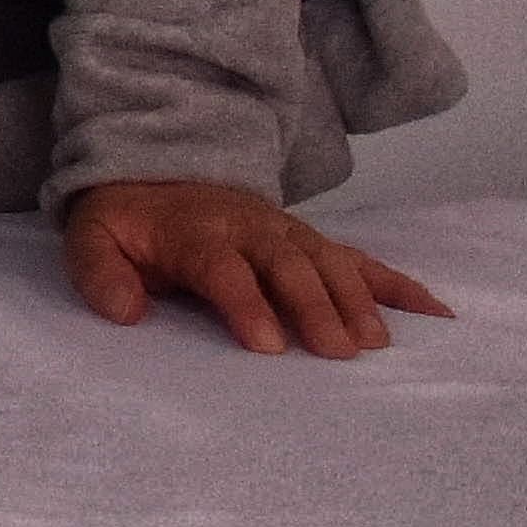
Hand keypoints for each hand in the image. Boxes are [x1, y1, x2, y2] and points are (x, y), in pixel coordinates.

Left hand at [60, 177, 451, 358]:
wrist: (155, 174)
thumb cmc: (129, 224)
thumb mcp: (92, 239)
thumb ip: (98, 274)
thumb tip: (124, 313)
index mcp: (197, 233)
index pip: (224, 269)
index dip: (245, 305)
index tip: (267, 345)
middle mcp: (250, 230)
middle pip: (288, 266)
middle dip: (314, 306)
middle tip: (337, 352)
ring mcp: (288, 234)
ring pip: (329, 262)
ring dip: (356, 299)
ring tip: (375, 344)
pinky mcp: (313, 242)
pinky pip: (361, 260)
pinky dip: (399, 284)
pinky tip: (434, 313)